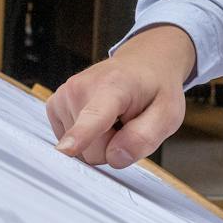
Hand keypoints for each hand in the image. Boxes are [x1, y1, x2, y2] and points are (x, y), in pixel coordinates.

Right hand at [44, 24, 196, 167]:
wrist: (142, 64)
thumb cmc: (155, 90)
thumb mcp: (168, 115)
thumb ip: (145, 137)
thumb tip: (114, 158)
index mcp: (113, 86)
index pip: (95, 116)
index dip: (80, 135)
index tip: (65, 149)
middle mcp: (81, 87)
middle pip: (91, 152)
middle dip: (112, 147)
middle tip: (127, 123)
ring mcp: (64, 96)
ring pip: (80, 151)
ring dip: (101, 141)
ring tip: (115, 118)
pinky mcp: (54, 106)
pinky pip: (71, 145)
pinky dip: (87, 138)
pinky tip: (100, 119)